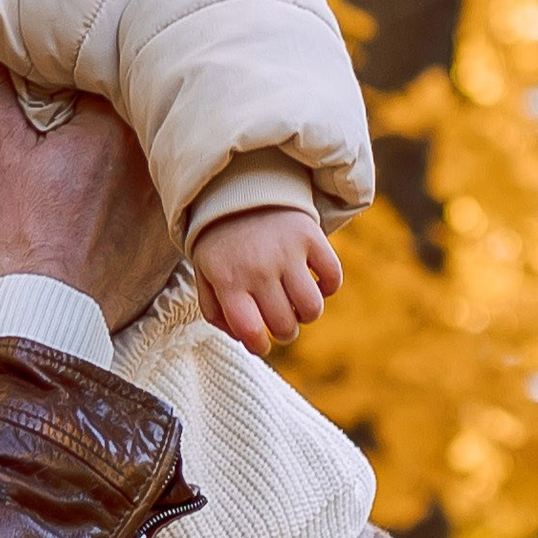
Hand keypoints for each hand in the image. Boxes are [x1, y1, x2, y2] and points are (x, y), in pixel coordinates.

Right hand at [0, 43, 180, 331]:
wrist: (50, 311)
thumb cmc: (24, 231)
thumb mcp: (1, 151)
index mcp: (117, 123)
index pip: (112, 71)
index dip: (88, 64)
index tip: (67, 64)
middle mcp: (155, 154)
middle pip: (137, 112)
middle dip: (112, 107)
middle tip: (80, 114)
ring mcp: (168, 199)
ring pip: (154, 155)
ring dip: (131, 152)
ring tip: (98, 160)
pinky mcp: (170, 238)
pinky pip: (164, 201)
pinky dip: (142, 197)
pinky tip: (114, 205)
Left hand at [190, 207, 343, 354]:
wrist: (237, 190)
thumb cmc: (221, 244)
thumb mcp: (205, 275)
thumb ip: (215, 312)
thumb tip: (244, 339)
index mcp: (228, 281)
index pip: (250, 332)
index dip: (260, 347)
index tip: (261, 344)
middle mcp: (257, 268)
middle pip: (285, 326)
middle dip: (285, 332)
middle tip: (280, 320)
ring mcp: (286, 251)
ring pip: (312, 309)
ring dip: (307, 314)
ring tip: (296, 302)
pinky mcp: (310, 235)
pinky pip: (333, 278)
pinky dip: (329, 287)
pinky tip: (314, 281)